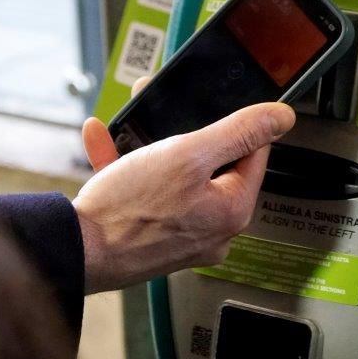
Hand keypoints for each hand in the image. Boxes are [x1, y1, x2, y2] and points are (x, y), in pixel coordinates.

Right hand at [73, 80, 294, 292]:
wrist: (75, 251)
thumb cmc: (129, 210)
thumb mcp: (188, 155)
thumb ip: (238, 132)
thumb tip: (281, 117)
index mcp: (232, 210)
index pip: (253, 154)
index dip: (234, 125)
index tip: (214, 107)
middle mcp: (213, 228)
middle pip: (211, 165)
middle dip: (184, 131)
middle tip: (165, 108)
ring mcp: (181, 235)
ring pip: (174, 176)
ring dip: (150, 145)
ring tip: (131, 120)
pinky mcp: (151, 237)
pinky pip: (146, 194)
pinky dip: (127, 167)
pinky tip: (103, 141)